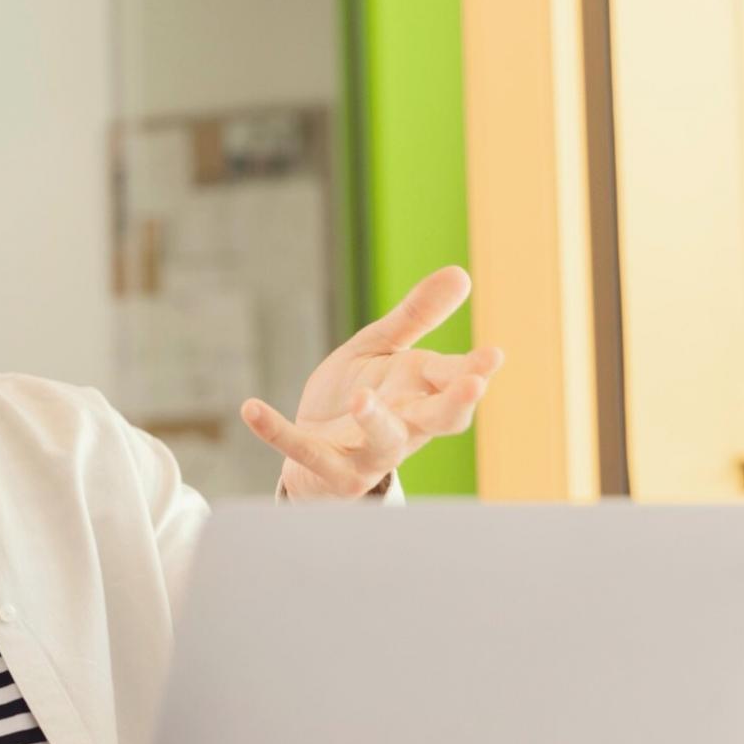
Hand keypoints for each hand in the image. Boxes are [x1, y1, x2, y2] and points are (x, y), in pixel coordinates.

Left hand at [239, 265, 503, 498]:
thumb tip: (460, 273)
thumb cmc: (358, 395)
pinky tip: (251, 408)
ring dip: (375, 422)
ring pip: (381, 443)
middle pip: (438, 420)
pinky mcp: (327, 469)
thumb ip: (416, 316)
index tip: (492, 356)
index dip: (473, 371)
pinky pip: (303, 451)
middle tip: (473, 386)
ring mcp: (367, 453)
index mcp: (420, 394)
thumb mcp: (382, 349)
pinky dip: (276, 432)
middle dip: (455, 404)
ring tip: (363, 398)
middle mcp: (404, 427)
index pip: (455, 382)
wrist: (312, 448)